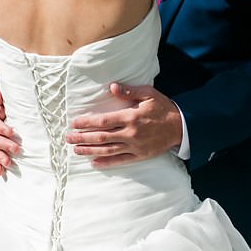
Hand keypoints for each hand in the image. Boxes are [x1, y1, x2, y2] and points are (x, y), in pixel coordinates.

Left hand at [66, 83, 182, 167]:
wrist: (181, 127)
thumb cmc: (164, 108)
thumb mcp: (149, 94)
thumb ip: (129, 91)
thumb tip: (112, 87)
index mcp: (131, 117)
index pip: (103, 121)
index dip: (86, 123)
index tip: (74, 123)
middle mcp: (130, 133)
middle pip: (101, 137)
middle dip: (82, 138)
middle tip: (68, 138)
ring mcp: (135, 145)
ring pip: (107, 149)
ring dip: (89, 150)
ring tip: (76, 150)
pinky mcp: (139, 155)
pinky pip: (120, 160)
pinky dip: (106, 162)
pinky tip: (94, 163)